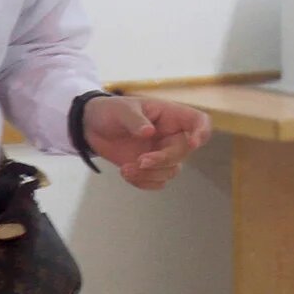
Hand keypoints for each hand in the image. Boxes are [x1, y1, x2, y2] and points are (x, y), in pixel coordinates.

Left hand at [83, 95, 212, 190]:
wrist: (91, 127)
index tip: (192, 143)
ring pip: (171, 171)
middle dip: (162, 160)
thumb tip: (150, 132)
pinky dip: (143, 182)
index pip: (199, 121)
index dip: (202, 132)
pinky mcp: (151, 168)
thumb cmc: (110, 111)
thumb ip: (135, 121)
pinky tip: (126, 173)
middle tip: (139, 161)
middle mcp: (170, 135)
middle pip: (183, 152)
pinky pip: (158, 182)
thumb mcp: (121, 110)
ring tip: (125, 169)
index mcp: (170, 116)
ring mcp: (162, 153)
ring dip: (149, 174)